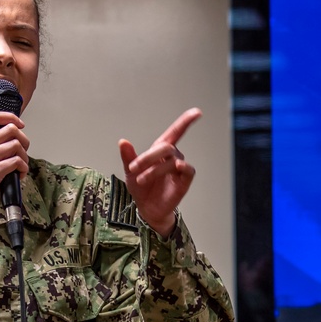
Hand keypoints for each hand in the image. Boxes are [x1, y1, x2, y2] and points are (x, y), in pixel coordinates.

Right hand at [0, 111, 29, 234]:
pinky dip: (23, 169)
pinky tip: (18, 176)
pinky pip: (16, 162)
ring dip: (25, 157)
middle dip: (24, 141)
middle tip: (23, 154)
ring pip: (16, 145)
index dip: (11, 117)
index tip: (20, 126)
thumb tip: (14, 142)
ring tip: (20, 168)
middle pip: (10, 129)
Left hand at [118, 108, 200, 237]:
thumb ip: (128, 156)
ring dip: (154, 169)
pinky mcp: (184, 180)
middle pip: (166, 147)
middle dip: (148, 157)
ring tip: (141, 179)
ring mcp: (179, 168)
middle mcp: (172, 156)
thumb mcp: (130, 171)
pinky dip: (183, 167)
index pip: (175, 132)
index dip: (186, 121)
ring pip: (171, 160)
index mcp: (160, 150)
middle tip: (133, 168)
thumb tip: (123, 141)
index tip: (197, 112)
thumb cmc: (141, 188)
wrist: (146, 209)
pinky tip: (177, 167)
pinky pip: (188, 170)